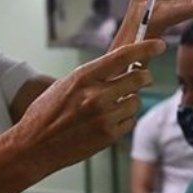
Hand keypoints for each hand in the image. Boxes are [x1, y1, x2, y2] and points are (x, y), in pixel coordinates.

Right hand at [16, 40, 165, 169]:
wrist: (34, 146)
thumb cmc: (46, 114)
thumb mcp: (65, 86)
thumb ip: (92, 77)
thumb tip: (121, 67)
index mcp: (83, 77)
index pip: (123, 56)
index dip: (145, 48)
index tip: (158, 45)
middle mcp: (96, 95)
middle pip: (138, 78)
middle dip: (144, 76)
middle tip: (142, 77)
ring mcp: (104, 117)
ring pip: (136, 101)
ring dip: (130, 100)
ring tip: (113, 105)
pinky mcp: (109, 136)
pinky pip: (130, 121)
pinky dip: (123, 119)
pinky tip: (106, 121)